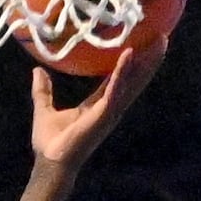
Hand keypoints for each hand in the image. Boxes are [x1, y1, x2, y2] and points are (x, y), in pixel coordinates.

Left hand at [29, 30, 166, 171]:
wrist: (51, 162)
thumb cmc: (50, 143)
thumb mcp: (45, 109)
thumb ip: (43, 91)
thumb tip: (37, 71)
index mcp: (98, 105)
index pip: (118, 79)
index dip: (129, 64)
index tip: (139, 46)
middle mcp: (109, 106)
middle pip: (134, 79)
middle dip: (148, 60)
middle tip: (162, 38)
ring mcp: (110, 110)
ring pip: (132, 82)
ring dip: (146, 62)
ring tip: (160, 42)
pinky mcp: (105, 114)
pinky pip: (116, 89)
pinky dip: (122, 72)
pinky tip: (129, 54)